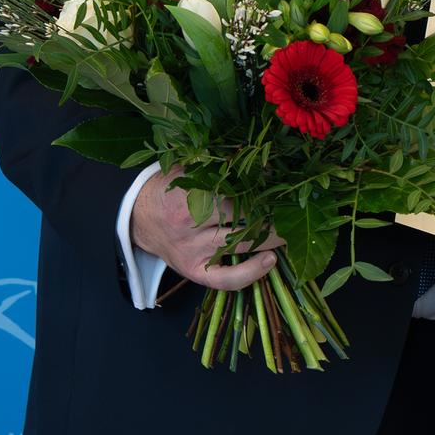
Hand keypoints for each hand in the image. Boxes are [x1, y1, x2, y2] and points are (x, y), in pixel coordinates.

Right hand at [130, 166, 280, 290]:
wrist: (137, 218)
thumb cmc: (169, 189)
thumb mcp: (189, 168)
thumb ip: (221, 164)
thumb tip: (258, 156)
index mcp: (189, 195)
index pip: (235, 192)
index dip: (262, 189)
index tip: (282, 184)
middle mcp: (190, 225)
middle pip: (242, 219)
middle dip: (273, 214)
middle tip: (296, 207)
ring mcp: (192, 251)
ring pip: (240, 245)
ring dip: (272, 238)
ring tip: (294, 230)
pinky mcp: (194, 271)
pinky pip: (225, 279)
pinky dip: (249, 273)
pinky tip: (270, 262)